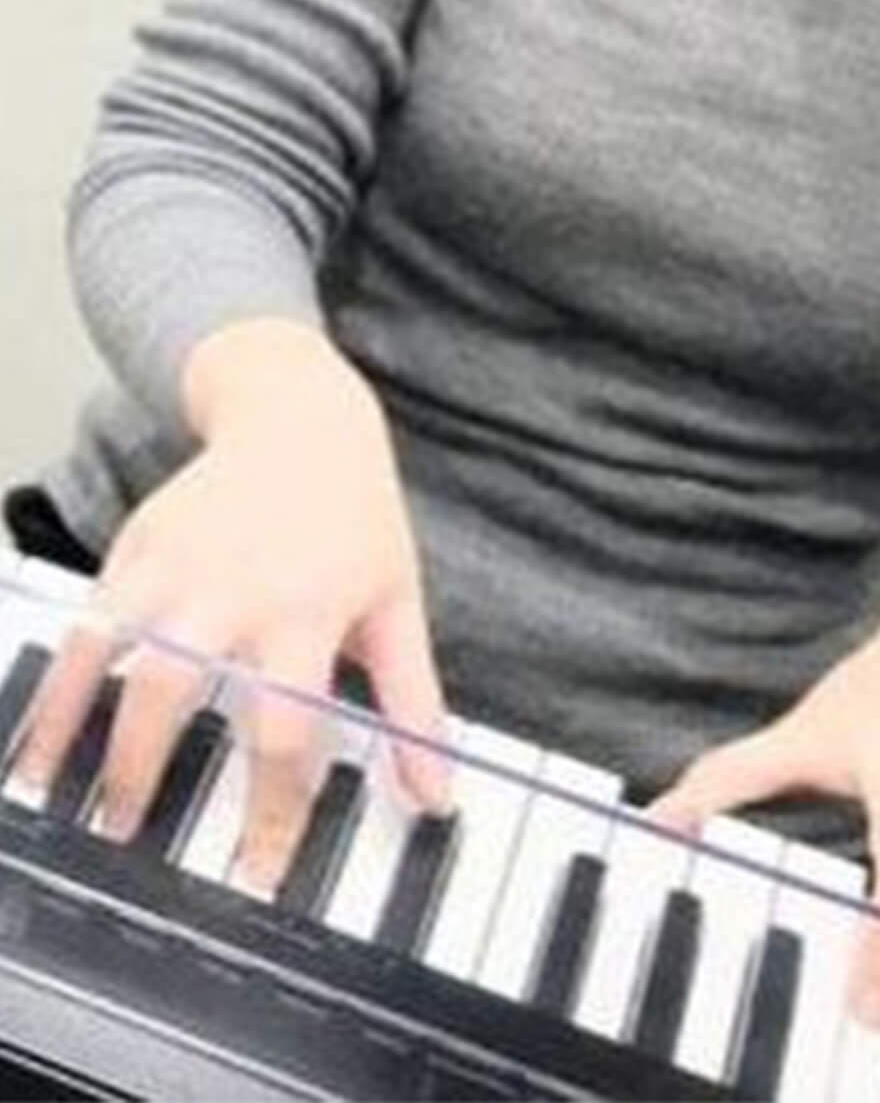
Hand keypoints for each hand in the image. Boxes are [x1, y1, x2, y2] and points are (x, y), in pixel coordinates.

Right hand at [14, 319, 446, 885]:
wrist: (302, 412)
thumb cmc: (356, 515)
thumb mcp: (397, 602)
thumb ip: (412, 704)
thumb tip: (436, 794)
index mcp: (304, 611)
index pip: (282, 731)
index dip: (267, 811)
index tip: (252, 871)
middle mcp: (232, 588)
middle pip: (175, 687)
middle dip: (143, 768)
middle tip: (128, 836)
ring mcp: (175, 562)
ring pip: (112, 649)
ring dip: (78, 725)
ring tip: (59, 795)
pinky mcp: (137, 544)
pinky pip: (87, 619)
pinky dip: (58, 675)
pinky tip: (41, 729)